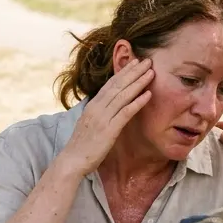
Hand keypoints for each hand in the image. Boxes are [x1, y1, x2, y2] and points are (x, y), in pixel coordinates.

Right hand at [55, 58, 153, 175]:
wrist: (72, 161)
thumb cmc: (81, 146)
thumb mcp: (89, 125)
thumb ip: (99, 115)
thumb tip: (108, 109)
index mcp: (93, 106)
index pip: (110, 85)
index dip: (123, 72)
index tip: (134, 63)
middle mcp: (97, 108)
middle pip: (118, 85)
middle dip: (133, 72)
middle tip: (147, 61)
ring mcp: (103, 118)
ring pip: (123, 95)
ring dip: (138, 82)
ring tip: (151, 72)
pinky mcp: (109, 129)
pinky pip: (126, 112)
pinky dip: (137, 102)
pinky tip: (148, 94)